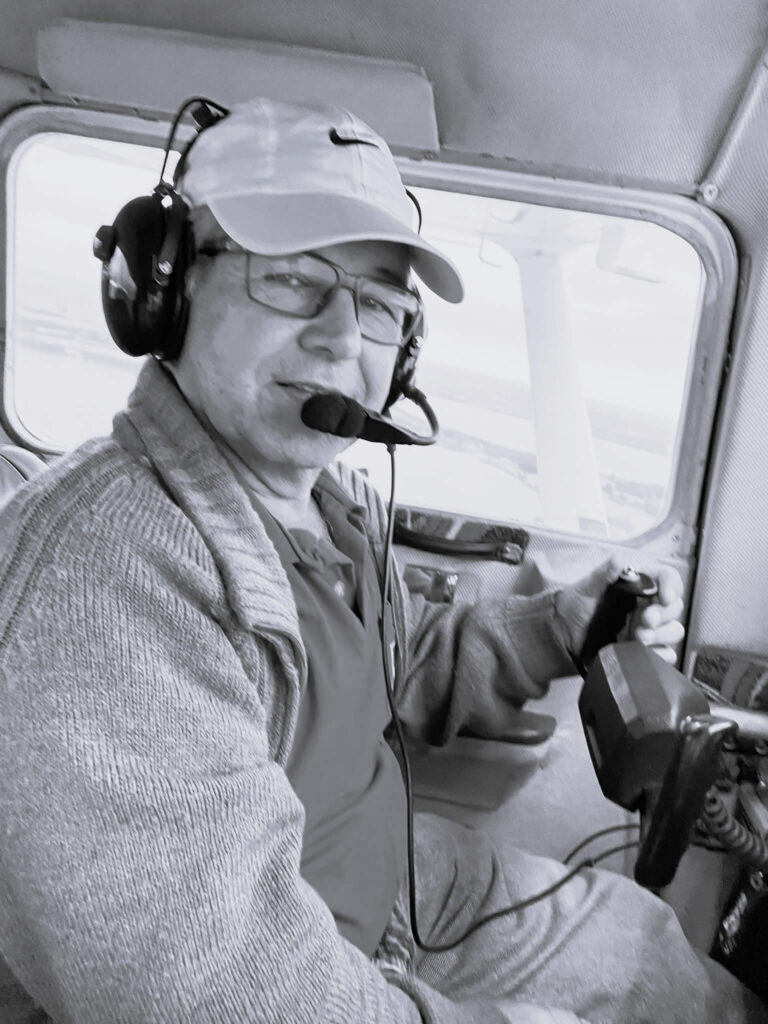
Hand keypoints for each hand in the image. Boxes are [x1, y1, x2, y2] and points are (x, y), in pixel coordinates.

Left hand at [557, 553, 684, 664]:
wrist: (563, 634)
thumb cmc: (576, 604)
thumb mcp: (587, 586)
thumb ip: (604, 573)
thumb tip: (620, 561)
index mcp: (638, 585)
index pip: (667, 578)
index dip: (671, 585)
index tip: (665, 596)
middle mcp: (647, 605)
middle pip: (674, 606)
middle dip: (664, 613)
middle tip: (646, 620)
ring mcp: (647, 628)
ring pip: (674, 630)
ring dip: (662, 634)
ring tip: (640, 637)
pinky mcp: (643, 649)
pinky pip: (665, 654)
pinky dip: (661, 654)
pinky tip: (644, 651)